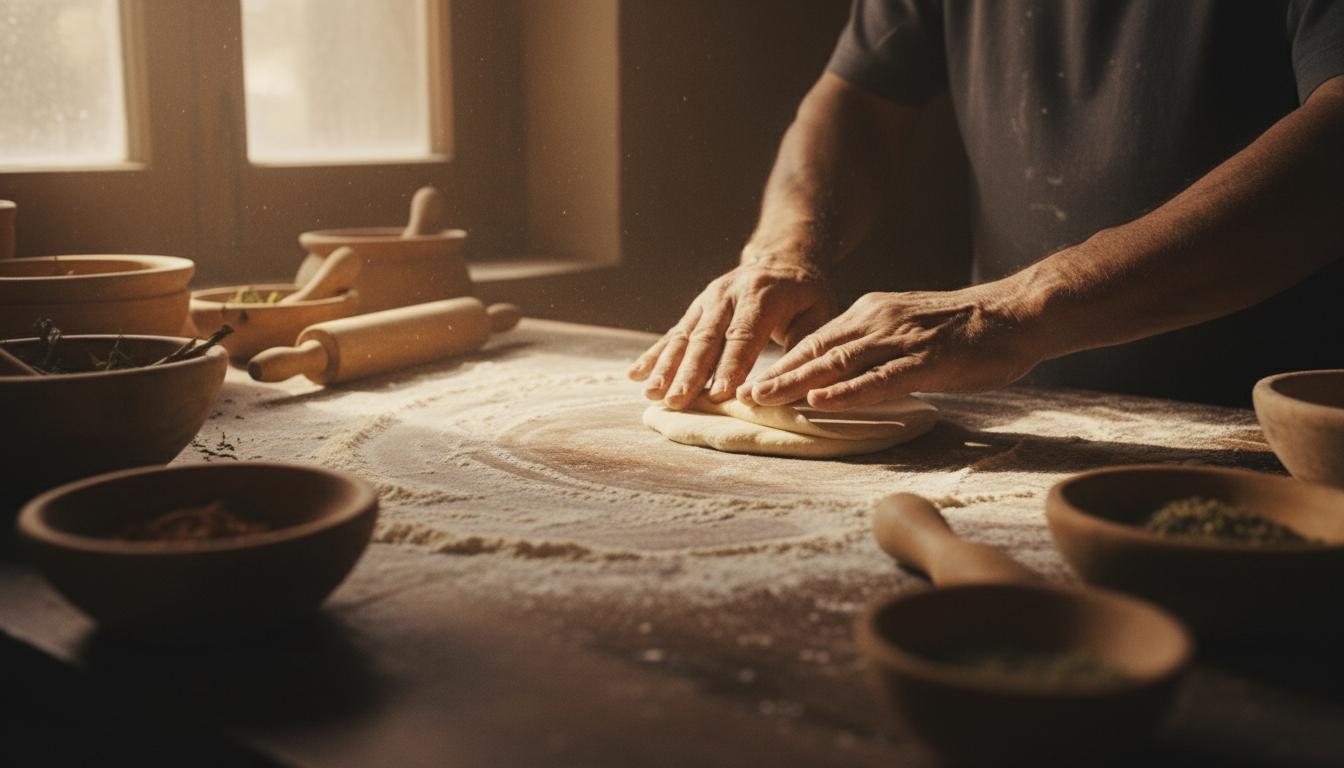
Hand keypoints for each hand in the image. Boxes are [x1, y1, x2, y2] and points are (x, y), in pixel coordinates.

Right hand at [628, 260, 833, 408]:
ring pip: (684, 337)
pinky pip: (672, 334)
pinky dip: (653, 355)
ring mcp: (706, 301)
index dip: (731, 367)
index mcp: (762, 295)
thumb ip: (803, 346)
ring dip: (666, 367)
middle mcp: (727, 295)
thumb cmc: (805, 294)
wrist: (781, 257)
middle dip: (689, 373)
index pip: (743, 336)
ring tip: (652, 393)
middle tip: (677, 402)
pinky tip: (635, 375)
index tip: (719, 395)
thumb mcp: (818, 313)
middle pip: (706, 339)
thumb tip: (788, 383)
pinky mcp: (695, 310)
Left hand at [740, 284, 1043, 409]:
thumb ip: (877, 348)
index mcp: (872, 313)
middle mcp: (879, 321)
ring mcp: (902, 339)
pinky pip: (880, 379)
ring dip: (796, 383)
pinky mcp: (927, 359)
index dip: (782, 363)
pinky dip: (846, 392)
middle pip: (816, 351)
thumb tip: (847, 374)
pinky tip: (820, 402)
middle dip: (776, 375)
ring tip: (764, 400)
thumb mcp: (909, 331)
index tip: (752, 383)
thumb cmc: (968, 329)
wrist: (1018, 312)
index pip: (817, 341)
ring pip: (838, 363)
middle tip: (741, 396)